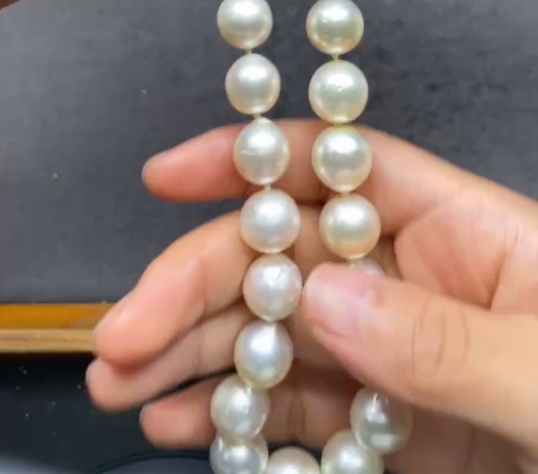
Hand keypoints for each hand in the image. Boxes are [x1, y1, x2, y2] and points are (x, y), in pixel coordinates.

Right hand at [89, 123, 537, 473]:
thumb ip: (451, 342)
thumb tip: (329, 299)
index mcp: (467, 232)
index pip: (347, 169)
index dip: (257, 160)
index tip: (170, 174)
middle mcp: (420, 283)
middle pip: (289, 259)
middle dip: (198, 286)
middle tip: (122, 336)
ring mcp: (402, 358)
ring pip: (281, 337)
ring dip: (197, 355)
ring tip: (122, 384)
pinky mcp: (395, 429)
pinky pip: (304, 411)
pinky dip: (241, 416)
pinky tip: (185, 424)